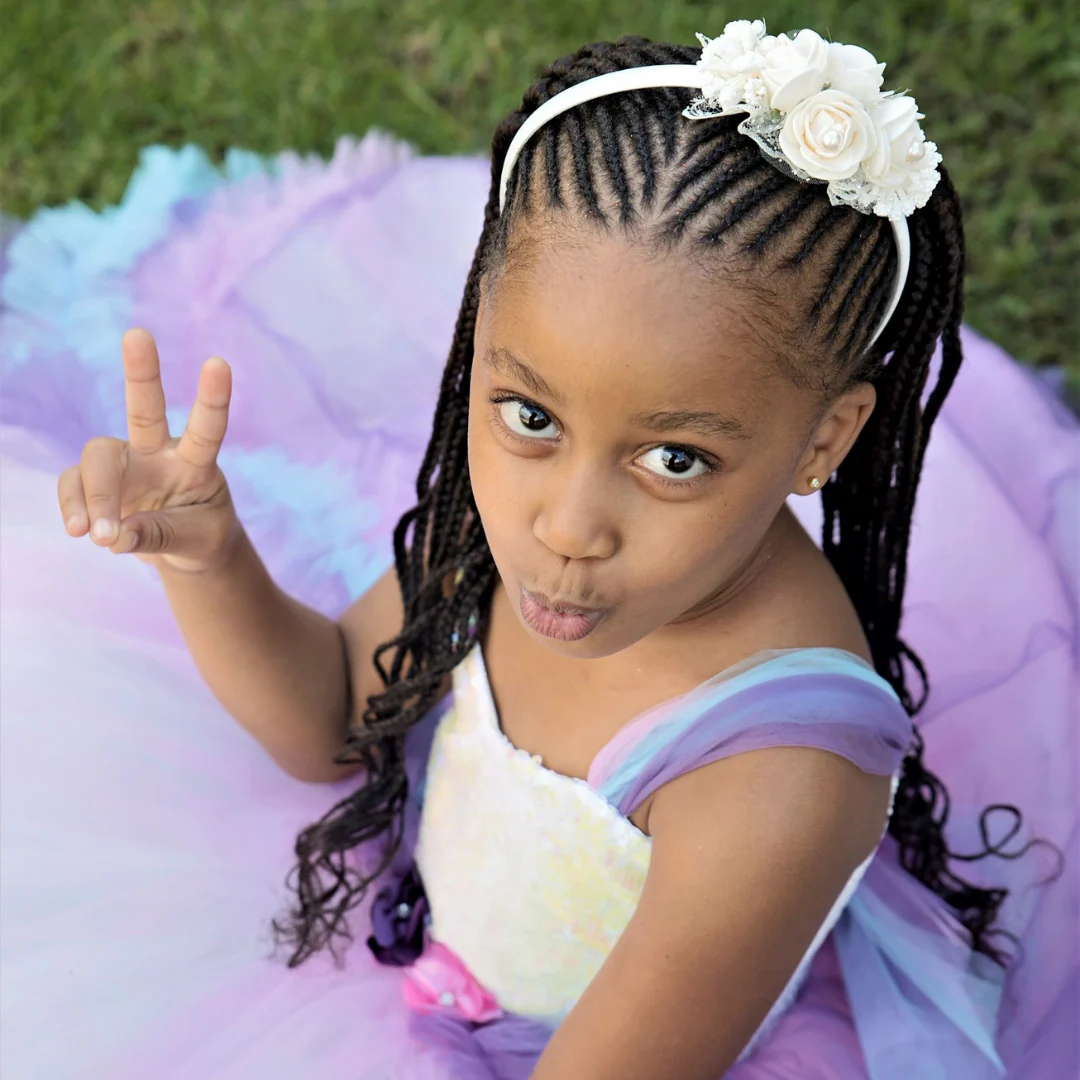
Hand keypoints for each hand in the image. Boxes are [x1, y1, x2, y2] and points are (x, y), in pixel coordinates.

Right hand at [58, 328, 240, 571]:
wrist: (186, 549)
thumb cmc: (201, 534)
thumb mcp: (196, 540)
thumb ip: (159, 536)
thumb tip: (114, 535)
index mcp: (196, 462)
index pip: (206, 429)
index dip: (213, 400)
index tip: (219, 363)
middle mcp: (159, 452)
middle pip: (145, 408)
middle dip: (142, 371)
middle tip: (138, 333)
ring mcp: (125, 464)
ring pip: (98, 457)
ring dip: (95, 496)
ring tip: (99, 536)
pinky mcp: (98, 481)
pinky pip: (74, 484)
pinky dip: (74, 507)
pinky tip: (81, 530)